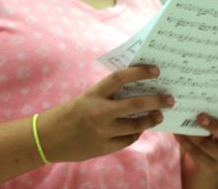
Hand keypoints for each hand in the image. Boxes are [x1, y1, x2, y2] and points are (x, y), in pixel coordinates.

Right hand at [38, 66, 173, 161]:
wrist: (48, 138)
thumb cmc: (67, 114)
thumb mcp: (84, 99)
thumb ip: (105, 96)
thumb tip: (132, 90)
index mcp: (92, 95)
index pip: (119, 78)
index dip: (138, 72)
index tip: (155, 70)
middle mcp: (99, 112)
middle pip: (135, 104)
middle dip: (156, 101)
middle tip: (169, 98)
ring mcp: (103, 131)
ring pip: (137, 125)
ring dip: (151, 120)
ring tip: (158, 116)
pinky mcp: (105, 147)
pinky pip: (128, 139)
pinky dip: (135, 133)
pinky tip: (138, 130)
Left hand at [177, 97, 217, 187]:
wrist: (200, 168)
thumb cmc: (203, 138)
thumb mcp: (206, 124)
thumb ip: (204, 112)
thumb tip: (187, 93)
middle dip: (213, 125)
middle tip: (200, 117)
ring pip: (207, 144)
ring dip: (192, 134)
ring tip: (179, 124)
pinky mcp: (210, 166)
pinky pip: (196, 154)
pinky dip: (185, 143)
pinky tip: (176, 134)